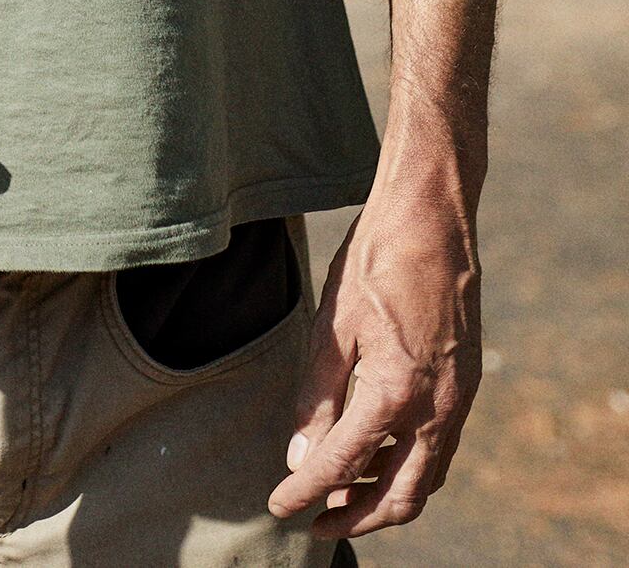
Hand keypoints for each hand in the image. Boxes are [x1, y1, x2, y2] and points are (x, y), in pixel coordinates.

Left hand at [270, 176, 482, 537]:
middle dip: (357, 517)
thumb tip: (299, 456)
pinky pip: (439, 447)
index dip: (307, 491)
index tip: (280, 505)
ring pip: (427, 477)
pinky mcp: (465, 386)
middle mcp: (437, 407)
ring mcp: (459, 399)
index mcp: (396, 392)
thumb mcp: (331, 325)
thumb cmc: (374, 262)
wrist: (431, 220)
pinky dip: (408, 465)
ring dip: (386, 496)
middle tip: (316, 525)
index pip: (344, 463)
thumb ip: (317, 396)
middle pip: (401, 494)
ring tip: (341, 498)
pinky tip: (376, 457)